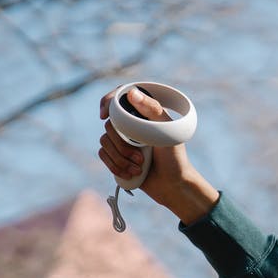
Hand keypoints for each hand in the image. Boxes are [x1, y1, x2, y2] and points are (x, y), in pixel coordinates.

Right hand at [98, 86, 217, 223]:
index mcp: (143, 114)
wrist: (173, 184)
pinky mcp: (116, 155)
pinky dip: (115, 166)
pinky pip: (103, 155)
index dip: (108, 102)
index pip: (119, 98)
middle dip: (122, 145)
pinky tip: (130, 174)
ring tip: (139, 168)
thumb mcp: (167, 132)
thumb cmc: (174, 157)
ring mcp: (122, 140)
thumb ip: (152, 110)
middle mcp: (130, 124)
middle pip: (110, 125)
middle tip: (141, 158)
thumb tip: (132, 93)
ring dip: (120, 158)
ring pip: (105, 141)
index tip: (104, 115)